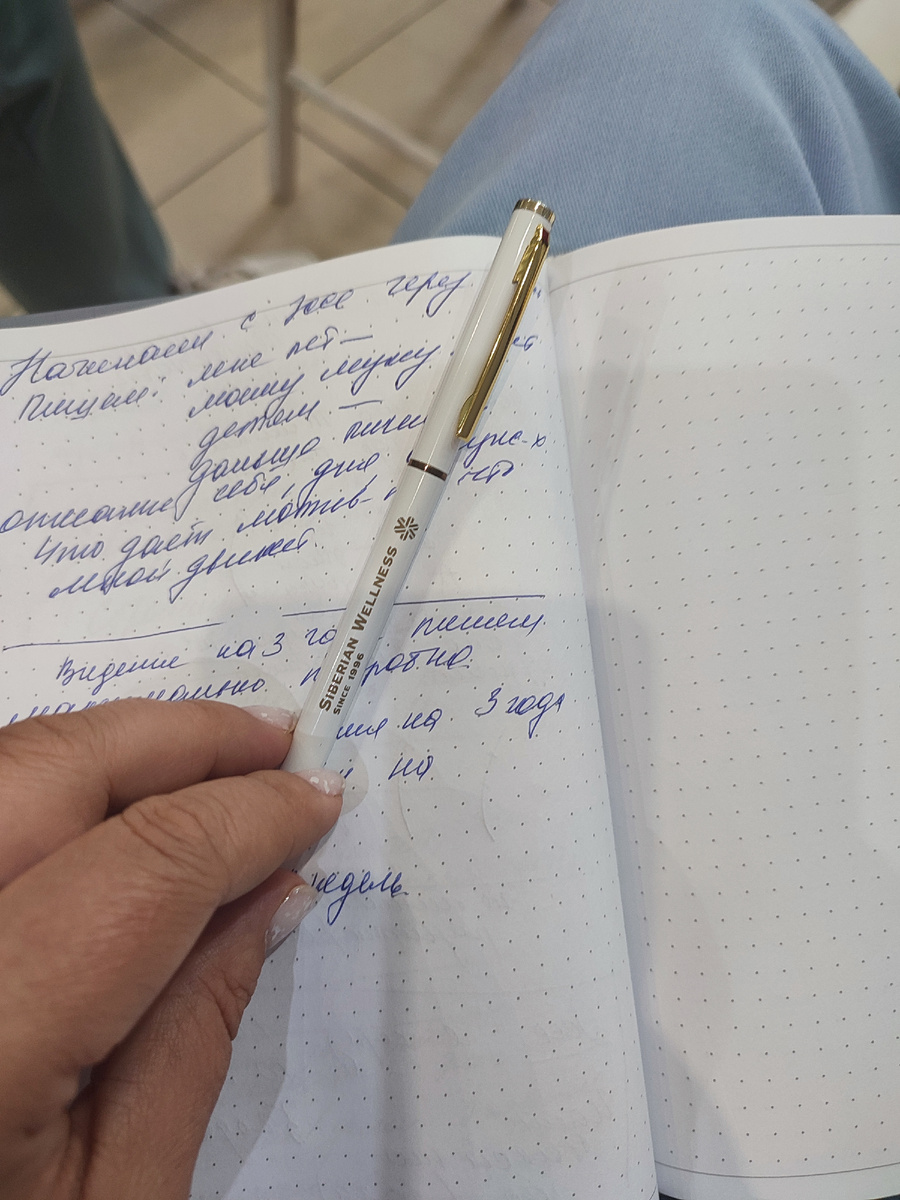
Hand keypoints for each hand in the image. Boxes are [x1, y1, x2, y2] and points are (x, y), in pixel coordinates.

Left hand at [0, 699, 341, 1199]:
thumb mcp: (119, 1191)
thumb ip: (195, 1027)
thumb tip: (269, 887)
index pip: (142, 863)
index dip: (246, 815)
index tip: (317, 799)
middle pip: (50, 772)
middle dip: (181, 737)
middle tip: (276, 739)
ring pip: (2, 768)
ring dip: (115, 748)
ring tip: (211, 759)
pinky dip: (55, 785)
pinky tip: (118, 806)